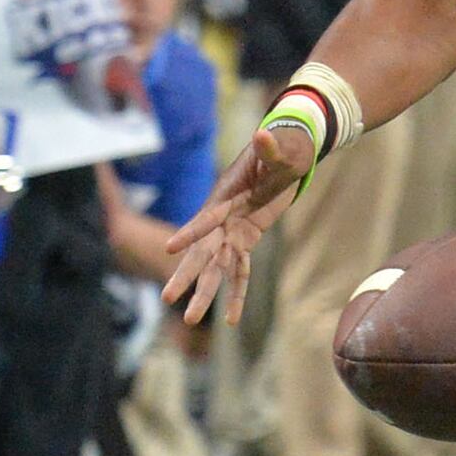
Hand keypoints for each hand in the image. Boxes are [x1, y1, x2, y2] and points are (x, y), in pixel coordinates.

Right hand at [157, 121, 315, 324]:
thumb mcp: (281, 151)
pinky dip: (235, 294)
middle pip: (202, 251)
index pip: (206, 219)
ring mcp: (233, 231)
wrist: (287, 155)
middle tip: (167, 298)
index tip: (169, 249)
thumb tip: (263, 134)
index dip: (190, 234)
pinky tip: (230, 320)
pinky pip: (239, 271)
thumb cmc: (284, 151)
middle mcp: (224, 218)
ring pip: (216, 268)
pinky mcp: (246, 239)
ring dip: (204, 293)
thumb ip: (271, 148)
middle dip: (187, 275)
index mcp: (226, 197)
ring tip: (188, 321)